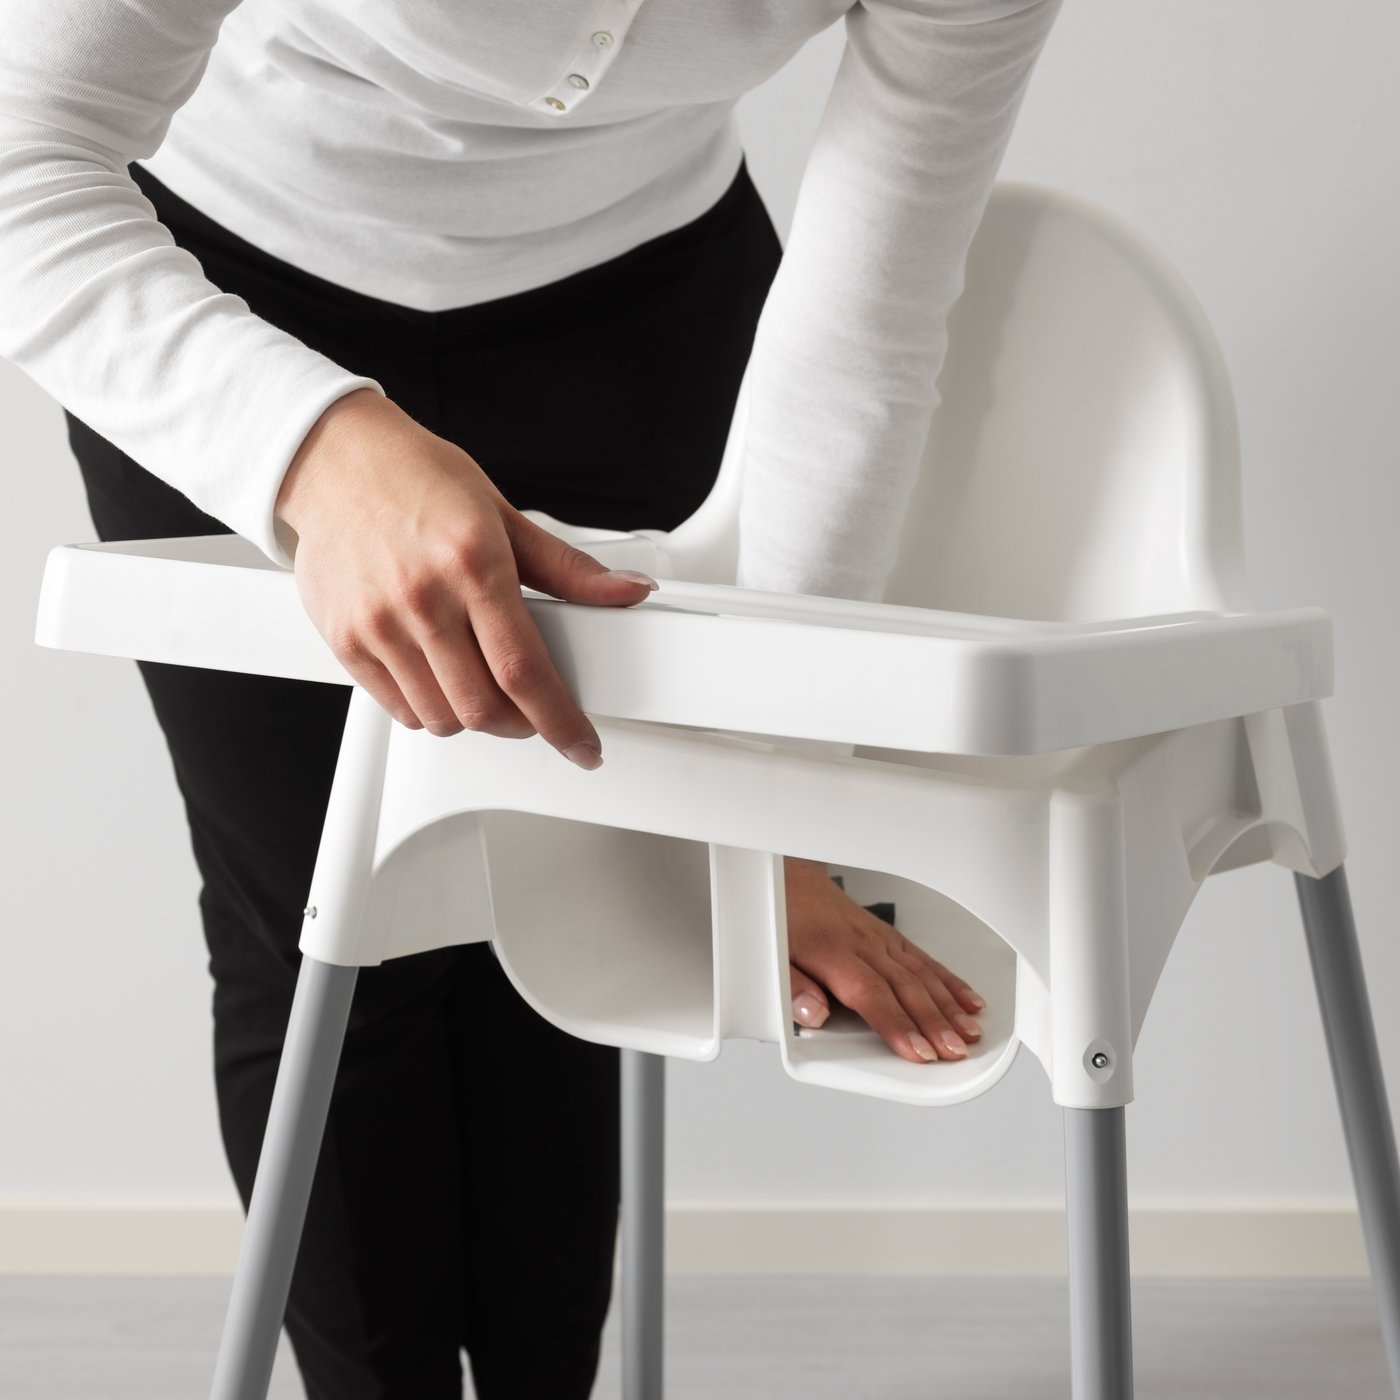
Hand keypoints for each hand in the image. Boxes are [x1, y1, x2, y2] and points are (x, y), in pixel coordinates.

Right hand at [276, 388, 658, 765]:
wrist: (335, 460)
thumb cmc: (418, 479)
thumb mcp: (505, 515)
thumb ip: (568, 569)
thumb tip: (627, 591)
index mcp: (473, 564)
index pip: (524, 670)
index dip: (560, 721)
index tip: (582, 746)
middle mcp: (423, 597)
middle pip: (482, 707)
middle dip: (520, 725)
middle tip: (532, 711)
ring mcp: (379, 623)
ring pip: (440, 717)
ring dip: (474, 718)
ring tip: (483, 684)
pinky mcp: (346, 639)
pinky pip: (398, 708)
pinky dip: (430, 710)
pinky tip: (442, 680)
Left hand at [784, 856, 984, 1062]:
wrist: (793, 880)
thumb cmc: (785, 918)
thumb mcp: (774, 954)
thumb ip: (791, 988)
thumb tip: (812, 1015)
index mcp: (833, 952)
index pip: (870, 994)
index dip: (896, 1024)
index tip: (918, 1051)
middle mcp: (863, 945)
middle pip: (905, 988)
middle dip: (934, 1023)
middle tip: (954, 1052)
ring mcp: (881, 940)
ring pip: (921, 975)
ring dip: (948, 1005)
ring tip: (968, 1033)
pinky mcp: (891, 938)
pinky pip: (925, 960)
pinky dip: (950, 981)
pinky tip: (967, 1000)